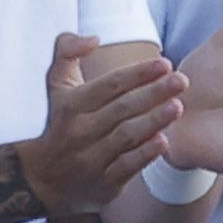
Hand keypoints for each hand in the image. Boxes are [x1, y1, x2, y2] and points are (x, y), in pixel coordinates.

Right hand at [26, 28, 185, 217]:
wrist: (42, 179)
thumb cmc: (59, 124)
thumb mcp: (56, 86)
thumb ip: (67, 52)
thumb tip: (94, 38)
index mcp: (72, 105)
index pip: (110, 85)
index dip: (138, 73)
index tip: (164, 64)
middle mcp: (81, 131)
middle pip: (122, 108)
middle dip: (154, 93)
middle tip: (181, 81)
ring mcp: (92, 159)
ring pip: (126, 136)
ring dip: (153, 121)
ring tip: (177, 106)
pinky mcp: (103, 184)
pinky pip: (126, 167)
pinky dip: (145, 155)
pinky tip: (164, 141)